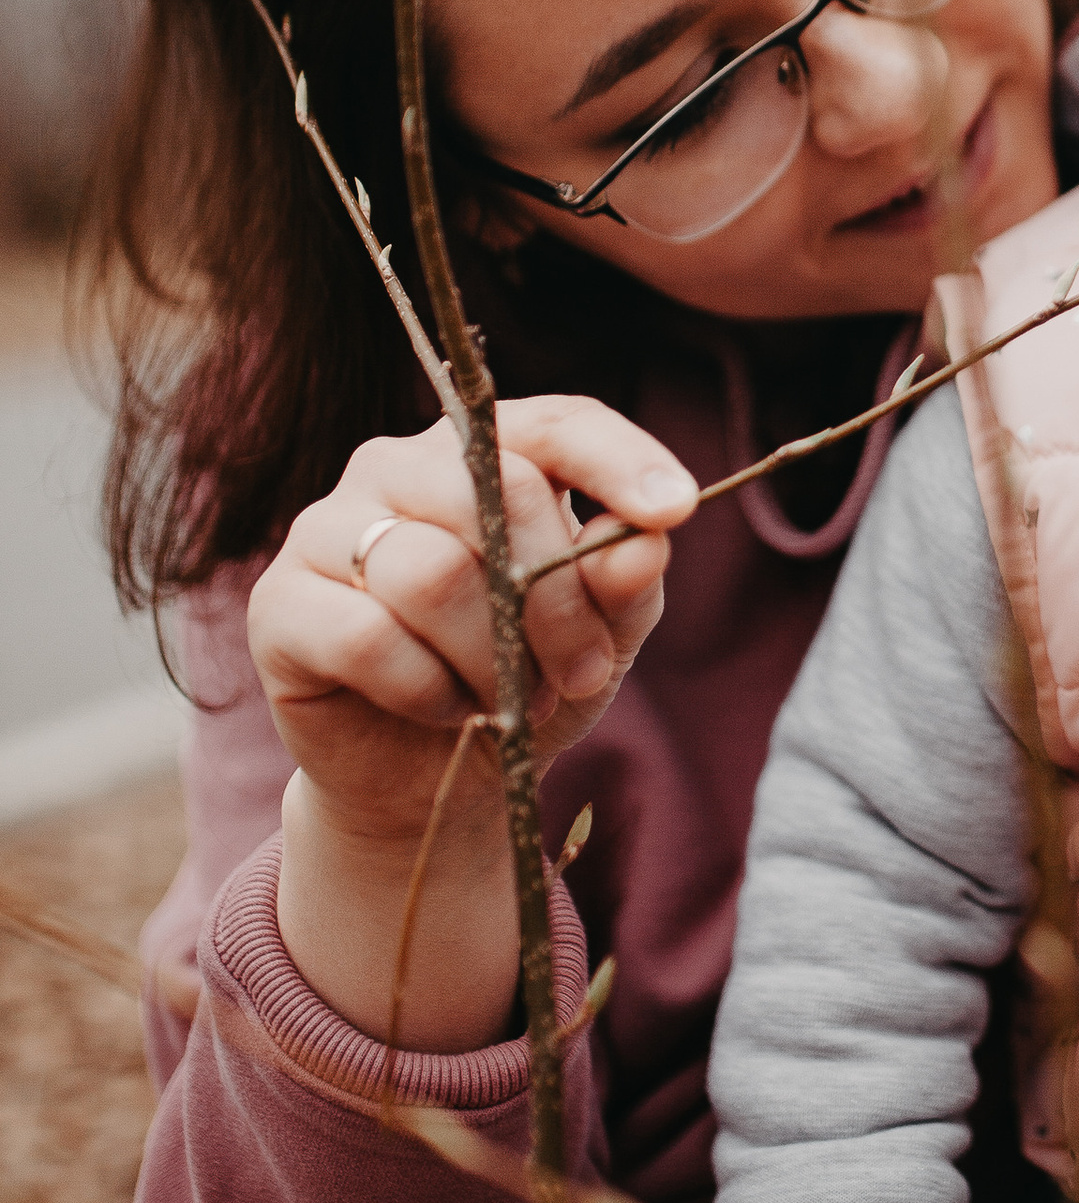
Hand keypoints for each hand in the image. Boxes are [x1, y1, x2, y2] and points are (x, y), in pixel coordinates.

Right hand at [254, 399, 694, 1050]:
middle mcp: (396, 467)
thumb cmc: (520, 681)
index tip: (676, 510)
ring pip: (432, 571)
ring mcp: (326, 527)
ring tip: (509, 699)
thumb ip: (624, 582)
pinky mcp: (279, 603)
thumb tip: (643, 543)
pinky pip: (366, 636)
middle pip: (496, 494)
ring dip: (492, 656)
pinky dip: (426, 689)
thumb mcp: (601, 635)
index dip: (620, 459)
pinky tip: (443, 709)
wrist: (429, 780)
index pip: (554, 422)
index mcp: (481, 453)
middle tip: (584, 673)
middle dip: (559, 600)